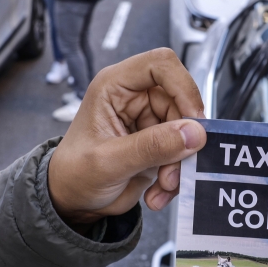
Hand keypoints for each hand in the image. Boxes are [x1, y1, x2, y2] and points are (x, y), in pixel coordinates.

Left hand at [48, 48, 206, 229]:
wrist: (73, 201)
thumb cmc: (74, 173)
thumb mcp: (110, 161)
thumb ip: (152, 146)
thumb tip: (194, 133)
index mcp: (115, 86)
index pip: (160, 65)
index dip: (183, 87)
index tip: (193, 120)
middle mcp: (134, 98)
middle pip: (180, 103)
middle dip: (181, 141)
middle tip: (173, 170)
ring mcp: (148, 121)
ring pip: (186, 132)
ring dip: (180, 164)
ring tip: (163, 186)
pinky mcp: (157, 143)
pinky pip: (182, 153)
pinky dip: (176, 175)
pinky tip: (158, 192)